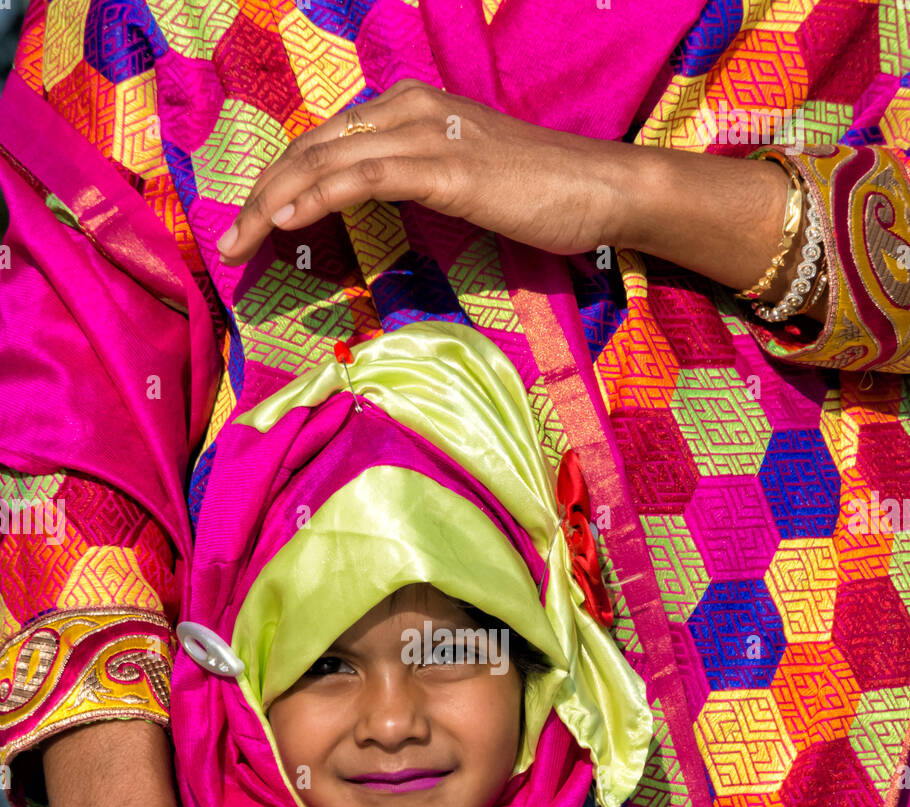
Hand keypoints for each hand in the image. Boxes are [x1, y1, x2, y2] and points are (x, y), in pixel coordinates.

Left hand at [217, 78, 828, 322]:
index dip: (276, 185)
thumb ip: (411, 184)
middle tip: (226, 244)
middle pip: (310, 150)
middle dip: (259, 197)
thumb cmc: (538, 195)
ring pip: (326, 162)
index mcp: (404, 110)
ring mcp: (424, 134)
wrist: (601, 188)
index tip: (247, 227)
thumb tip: (371, 210)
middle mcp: (404, 110)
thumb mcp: (459, 183)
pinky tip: (284, 219)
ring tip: (235, 243)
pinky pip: (363, 178)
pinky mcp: (443, 165)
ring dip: (271, 203)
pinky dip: (317, 196)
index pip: (322, 146)